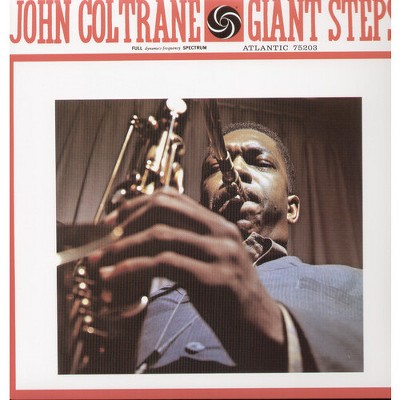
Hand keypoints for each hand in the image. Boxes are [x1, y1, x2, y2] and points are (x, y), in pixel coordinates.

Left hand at [89, 187, 285, 370]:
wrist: (263, 329)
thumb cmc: (229, 297)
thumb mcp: (209, 262)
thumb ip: (184, 246)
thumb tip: (140, 242)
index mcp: (217, 225)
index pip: (171, 198)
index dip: (136, 205)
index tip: (111, 223)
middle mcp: (221, 232)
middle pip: (163, 208)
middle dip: (125, 223)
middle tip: (101, 242)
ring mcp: (221, 253)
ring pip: (160, 236)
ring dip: (121, 249)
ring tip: (98, 265)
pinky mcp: (216, 279)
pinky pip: (165, 265)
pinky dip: (132, 270)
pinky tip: (114, 279)